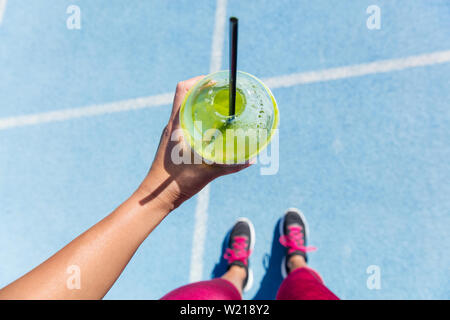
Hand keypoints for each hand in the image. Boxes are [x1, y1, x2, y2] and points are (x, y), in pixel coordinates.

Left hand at [138, 76, 251, 209]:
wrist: (156, 198)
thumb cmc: (175, 183)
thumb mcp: (206, 172)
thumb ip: (229, 165)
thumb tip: (250, 160)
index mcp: (176, 125)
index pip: (183, 90)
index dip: (199, 80)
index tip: (216, 80)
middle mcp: (173, 126)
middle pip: (187, 97)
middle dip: (205, 91)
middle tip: (225, 93)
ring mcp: (173, 134)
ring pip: (187, 110)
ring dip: (203, 105)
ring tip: (222, 107)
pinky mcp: (175, 144)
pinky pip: (188, 123)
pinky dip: (201, 120)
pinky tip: (214, 129)